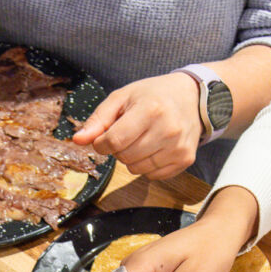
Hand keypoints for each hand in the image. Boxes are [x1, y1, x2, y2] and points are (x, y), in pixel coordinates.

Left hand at [73, 71, 202, 177]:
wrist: (193, 97)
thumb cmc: (152, 96)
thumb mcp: (122, 98)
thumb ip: (98, 120)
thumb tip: (77, 140)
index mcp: (150, 110)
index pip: (114, 141)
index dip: (102, 143)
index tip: (105, 136)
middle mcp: (167, 130)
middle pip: (124, 157)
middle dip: (118, 149)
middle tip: (128, 133)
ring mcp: (178, 147)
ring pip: (136, 169)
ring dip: (132, 158)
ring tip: (142, 139)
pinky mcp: (185, 160)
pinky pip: (152, 175)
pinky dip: (147, 165)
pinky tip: (154, 147)